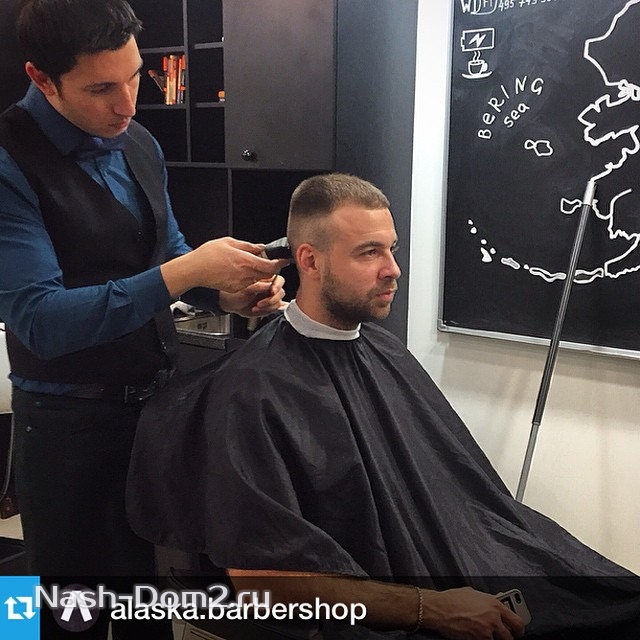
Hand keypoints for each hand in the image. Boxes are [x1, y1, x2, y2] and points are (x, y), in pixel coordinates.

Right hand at [161, 237, 289, 296]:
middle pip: (267, 275)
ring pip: (258, 279)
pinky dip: (249, 279)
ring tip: (248, 265)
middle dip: (270, 269)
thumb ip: (247, 246)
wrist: (194, 270)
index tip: (283, 260)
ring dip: (259, 274)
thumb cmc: (208, 255)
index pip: (271, 266)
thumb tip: (260, 247)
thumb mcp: (229, 242)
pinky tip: (238, 272)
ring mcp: (241, 283)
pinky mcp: (235, 289)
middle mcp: (245, 274)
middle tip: (268, 262)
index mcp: (245, 261)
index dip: (280, 264)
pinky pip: (248, 284)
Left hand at [219, 275, 286, 317]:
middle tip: (261, 303)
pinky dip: (268, 311)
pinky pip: (275, 309)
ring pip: (278, 302)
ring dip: (268, 306)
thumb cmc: (237, 293)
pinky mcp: (270, 307)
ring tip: (256, 307)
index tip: (271, 291)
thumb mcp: (246, 289)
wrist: (232, 304)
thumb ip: (259, 286)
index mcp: (266, 279)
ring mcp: (271, 298)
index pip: (279, 280)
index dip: (277, 286)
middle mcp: (270, 288)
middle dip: (272, 299)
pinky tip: (258, 309)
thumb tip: (269, 285)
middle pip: (280, 292)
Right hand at [423, 587, 524, 639]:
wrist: (439, 609)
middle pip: (510, 636)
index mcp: (494, 604)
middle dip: (508, 637)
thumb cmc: (452, 599)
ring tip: (488, 635)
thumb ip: (487, 600)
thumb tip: (495, 602)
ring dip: (494, 639)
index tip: (517, 630)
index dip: (519, 628)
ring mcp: (486, 632)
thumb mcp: (473, 594)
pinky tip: (477, 636)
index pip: (517, 621)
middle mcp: (493, 618)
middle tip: (505, 636)